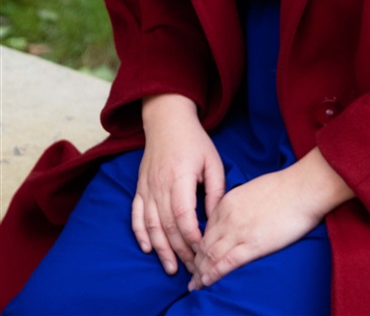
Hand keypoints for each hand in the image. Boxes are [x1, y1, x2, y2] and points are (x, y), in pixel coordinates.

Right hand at [132, 94, 224, 275]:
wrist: (167, 121)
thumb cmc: (194, 141)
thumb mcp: (213, 161)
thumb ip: (215, 190)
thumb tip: (215, 218)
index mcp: (179, 177)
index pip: (183, 215)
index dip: (192, 236)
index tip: (203, 249)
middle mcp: (159, 185)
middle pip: (167, 226)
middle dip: (179, 250)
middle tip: (192, 268)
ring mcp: (146, 187)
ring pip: (151, 225)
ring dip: (160, 249)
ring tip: (171, 268)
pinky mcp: (139, 188)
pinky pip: (136, 215)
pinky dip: (140, 233)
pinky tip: (147, 248)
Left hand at [188, 147, 352, 289]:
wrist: (302, 188)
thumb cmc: (284, 187)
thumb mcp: (251, 189)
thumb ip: (239, 204)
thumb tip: (238, 216)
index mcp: (227, 202)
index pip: (205, 229)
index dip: (199, 246)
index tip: (197, 256)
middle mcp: (227, 217)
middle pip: (204, 244)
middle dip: (196, 262)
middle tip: (192, 276)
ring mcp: (238, 232)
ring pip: (211, 256)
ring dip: (201, 273)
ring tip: (195, 285)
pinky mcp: (252, 245)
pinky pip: (226, 263)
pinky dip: (213, 275)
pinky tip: (207, 283)